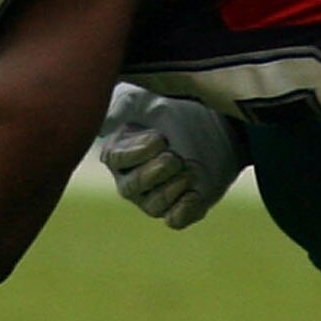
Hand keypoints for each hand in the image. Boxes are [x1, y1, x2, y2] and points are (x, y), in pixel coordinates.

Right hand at [97, 83, 249, 228]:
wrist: (217, 130)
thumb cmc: (176, 112)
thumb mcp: (150, 100)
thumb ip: (124, 106)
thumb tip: (103, 124)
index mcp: (118, 153)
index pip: (116, 159)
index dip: (140, 150)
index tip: (161, 138)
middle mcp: (130, 181)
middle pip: (131, 187)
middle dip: (158, 170)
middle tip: (175, 155)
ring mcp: (152, 200)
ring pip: (154, 206)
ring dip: (175, 185)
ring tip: (190, 167)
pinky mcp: (178, 211)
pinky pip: (175, 220)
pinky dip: (186, 208)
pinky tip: (196, 191)